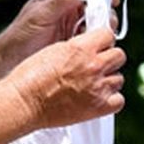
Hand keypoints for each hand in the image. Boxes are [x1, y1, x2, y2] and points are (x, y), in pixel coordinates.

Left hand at [0, 0, 116, 70]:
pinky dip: (97, 41)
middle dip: (106, 13)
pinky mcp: (75, 43)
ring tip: (95, 36)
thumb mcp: (40, 14)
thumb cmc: (21, 34)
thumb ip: (61, 1)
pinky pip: (93, 39)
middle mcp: (70, 10)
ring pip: (99, 23)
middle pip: (99, 6)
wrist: (11, 60)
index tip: (112, 1)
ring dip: (103, 28)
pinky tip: (91, 46)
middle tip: (105, 24)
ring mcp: (73, 27)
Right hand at [5, 27, 125, 130]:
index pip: (109, 35)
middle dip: (109, 59)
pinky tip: (98, 98)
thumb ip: (76, 47)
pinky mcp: (98, 107)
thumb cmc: (30, 76)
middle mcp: (93, 65)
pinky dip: (111, 100)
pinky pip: (119, 100)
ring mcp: (98, 87)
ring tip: (94, 84)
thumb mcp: (53, 50)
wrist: (24, 102)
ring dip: (109, 80)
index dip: (103, 41)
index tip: (98, 47)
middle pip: (119, 56)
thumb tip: (90, 48)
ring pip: (119, 78)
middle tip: (96, 67)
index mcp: (81, 47)